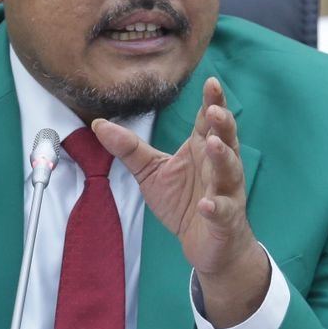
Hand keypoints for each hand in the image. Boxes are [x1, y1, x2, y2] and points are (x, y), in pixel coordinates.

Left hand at [92, 77, 269, 326]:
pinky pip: (222, 211)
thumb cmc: (185, 202)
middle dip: (223, 123)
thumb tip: (98, 124)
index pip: (208, 122)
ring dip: (224, 158)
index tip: (210, 82)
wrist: (206, 246)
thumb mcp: (151, 172)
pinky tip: (207, 204)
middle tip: (214, 109)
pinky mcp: (225, 219)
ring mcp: (225, 192)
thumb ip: (129, 148)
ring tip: (215, 144)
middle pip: (226, 139)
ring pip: (229, 171)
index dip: (212, 102)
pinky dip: (216, 207)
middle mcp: (218, 167)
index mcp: (202, 150)